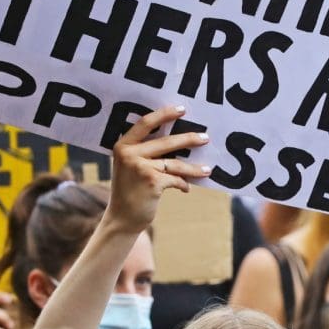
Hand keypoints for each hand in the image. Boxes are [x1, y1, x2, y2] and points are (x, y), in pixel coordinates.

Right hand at [106, 106, 210, 234]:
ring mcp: (140, 167)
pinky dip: (183, 184)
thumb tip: (179, 140)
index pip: (145, 123)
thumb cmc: (130, 191)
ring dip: (193, 168)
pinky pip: (176, 179)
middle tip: (205, 138)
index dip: (164, 114)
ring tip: (207, 170)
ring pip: (175, 163)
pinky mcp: (152, 182)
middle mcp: (129, 154)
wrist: (121, 218)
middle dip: (189, 139)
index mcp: (123, 146)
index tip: (182, 109)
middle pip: (166, 141)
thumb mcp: (130, 167)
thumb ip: (145, 152)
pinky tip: (185, 188)